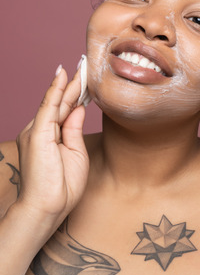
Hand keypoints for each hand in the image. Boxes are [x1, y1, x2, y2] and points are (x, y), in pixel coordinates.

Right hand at [16, 66, 88, 227]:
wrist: (47, 208)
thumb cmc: (62, 187)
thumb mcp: (75, 153)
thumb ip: (74, 129)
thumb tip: (80, 108)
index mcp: (51, 136)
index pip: (65, 110)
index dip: (76, 95)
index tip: (86, 81)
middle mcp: (41, 130)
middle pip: (61, 103)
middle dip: (74, 85)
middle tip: (84, 66)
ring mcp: (37, 130)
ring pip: (56, 102)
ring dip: (69, 84)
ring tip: (81, 67)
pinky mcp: (37, 133)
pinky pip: (48, 107)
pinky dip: (56, 90)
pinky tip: (64, 76)